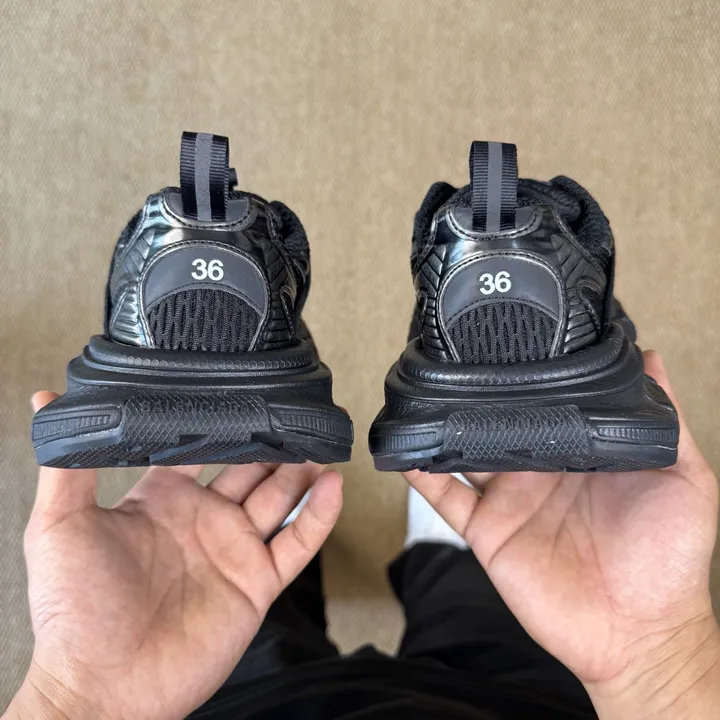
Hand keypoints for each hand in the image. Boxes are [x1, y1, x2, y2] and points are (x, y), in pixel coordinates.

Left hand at [6, 391, 342, 719]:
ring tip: (318, 439)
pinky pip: (296, 544)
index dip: (222, 426)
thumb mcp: (60, 525)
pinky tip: (332, 486)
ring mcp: (233, 552)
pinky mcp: (256, 584)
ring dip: (300, 471)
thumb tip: (48, 403)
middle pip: (249, 470)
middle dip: (271, 442)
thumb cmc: (73, 612)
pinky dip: (319, 515)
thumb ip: (67, 465)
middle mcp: (203, 522)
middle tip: (292, 412)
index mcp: (162, 501)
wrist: (102, 688)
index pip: (200, 451)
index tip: (241, 395)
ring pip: (278, 499)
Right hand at [404, 351, 719, 718]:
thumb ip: (665, 422)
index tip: (513, 341)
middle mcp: (540, 470)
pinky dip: (421, 474)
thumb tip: (652, 359)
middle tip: (458, 357)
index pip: (547, 403)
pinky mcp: (488, 530)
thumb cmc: (671, 561)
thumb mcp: (685, 480)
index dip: (530, 376)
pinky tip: (405, 449)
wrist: (640, 633)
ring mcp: (511, 499)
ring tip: (422, 392)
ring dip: (445, 424)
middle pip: (501, 421)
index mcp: (580, 452)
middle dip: (480, 393)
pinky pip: (447, 497)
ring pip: (466, 450)